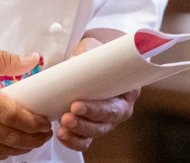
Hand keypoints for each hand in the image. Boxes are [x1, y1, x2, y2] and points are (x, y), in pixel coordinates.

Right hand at [0, 38, 52, 161]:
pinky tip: (6, 147)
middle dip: (32, 139)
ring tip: (30, 141)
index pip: (13, 115)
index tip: (44, 121)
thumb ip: (3, 58)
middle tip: (43, 134)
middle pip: (9, 137)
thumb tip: (31, 61)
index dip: (34, 122)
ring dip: (18, 149)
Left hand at [55, 37, 139, 151]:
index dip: (97, 109)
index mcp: (126, 91)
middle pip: (105, 123)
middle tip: (66, 117)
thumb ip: (85, 53)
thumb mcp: (93, 48)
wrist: (91, 61)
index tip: (76, 105)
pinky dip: (73, 140)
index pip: (115, 106)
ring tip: (62, 127)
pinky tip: (62, 135)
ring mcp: (106, 120)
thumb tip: (73, 62)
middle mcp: (119, 109)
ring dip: (77, 132)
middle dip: (84, 123)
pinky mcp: (92, 127)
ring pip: (95, 133)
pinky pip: (85, 140)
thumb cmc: (95, 54)